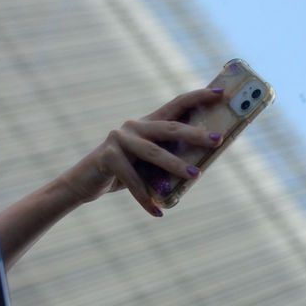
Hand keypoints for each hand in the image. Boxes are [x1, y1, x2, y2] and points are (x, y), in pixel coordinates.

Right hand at [60, 86, 225, 216]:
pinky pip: (133, 181)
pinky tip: (158, 211)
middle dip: (195, 134)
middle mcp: (134, 127)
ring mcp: (119, 140)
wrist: (85, 182)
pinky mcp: (108, 157)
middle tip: (217, 140)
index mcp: (148, 123)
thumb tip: (200, 168)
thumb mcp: (148, 164)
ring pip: (154, 153)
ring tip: (195, 176)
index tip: (221, 94)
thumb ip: (167, 158)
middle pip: (170, 128)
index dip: (198, 97)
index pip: (177, 104)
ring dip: (176, 165)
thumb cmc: (124, 172)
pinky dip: (146, 198)